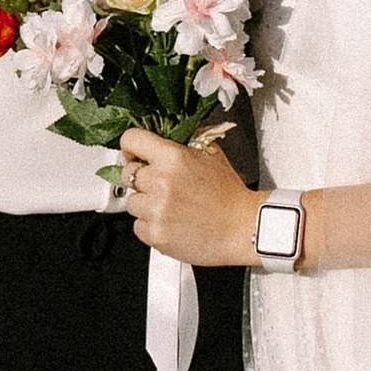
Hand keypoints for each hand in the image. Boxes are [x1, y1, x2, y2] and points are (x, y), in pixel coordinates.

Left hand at [117, 129, 258, 265]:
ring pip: (132, 202)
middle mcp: (161, 181)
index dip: (130, 147)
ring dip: (146, 204)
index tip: (134, 155)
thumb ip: (187, 143)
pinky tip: (170, 223)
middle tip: (160, 186)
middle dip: (142, 179)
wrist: (242, 228)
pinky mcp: (156, 234)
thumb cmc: (230, 195)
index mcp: (174, 157)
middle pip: (128, 174)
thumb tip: (166, 136)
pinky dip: (150, 226)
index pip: (131, 139)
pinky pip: (138, 227)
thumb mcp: (212, 155)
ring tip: (171, 207)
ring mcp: (156, 209)